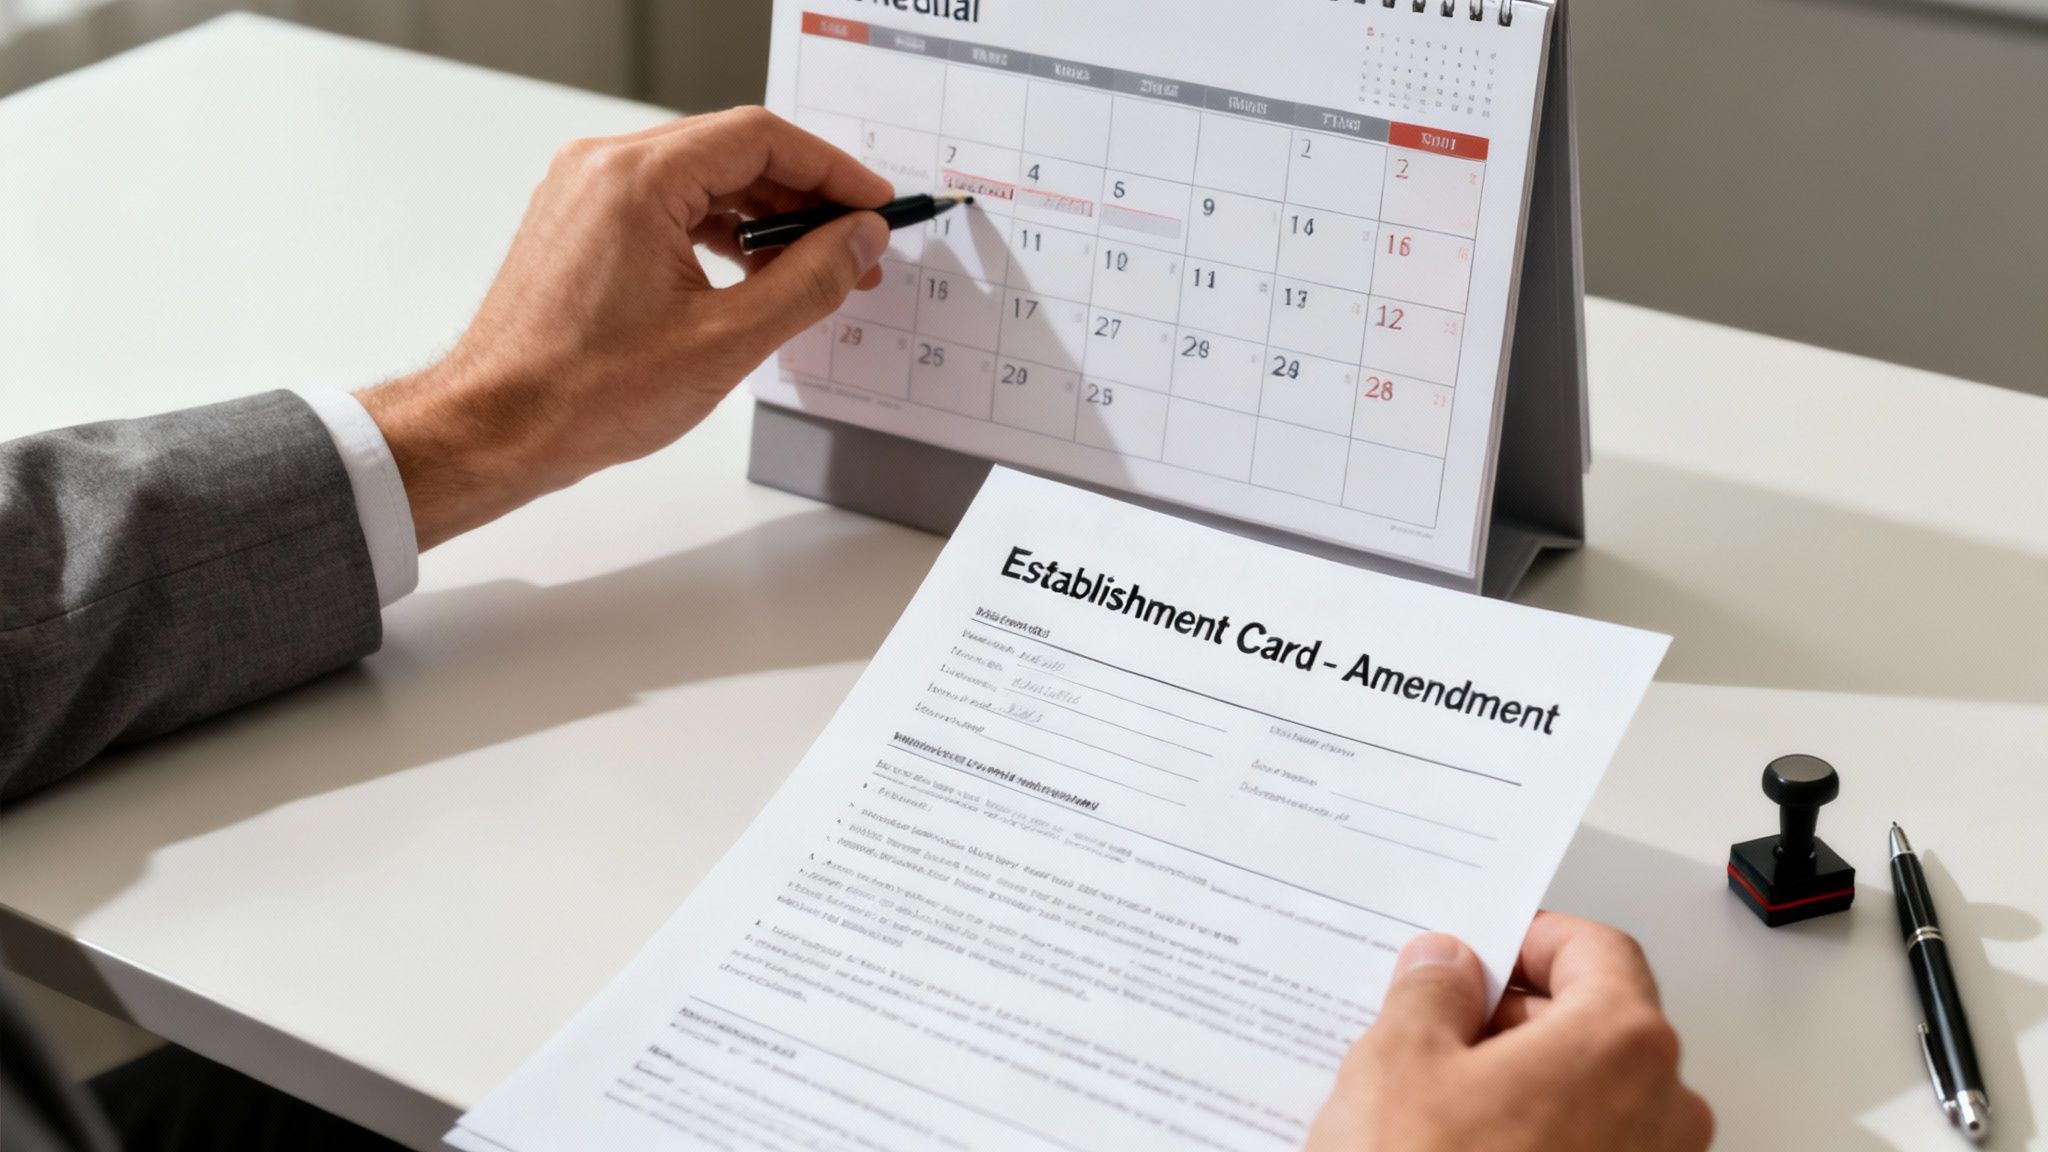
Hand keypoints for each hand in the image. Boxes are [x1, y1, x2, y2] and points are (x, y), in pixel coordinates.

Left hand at [356, 108, 893, 548]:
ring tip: (815, 272)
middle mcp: (603, 168)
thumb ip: (808, 281)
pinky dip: (719, 234)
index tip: (873, 205)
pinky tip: (755, 277)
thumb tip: (858, 241)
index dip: (831, 170)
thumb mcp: (726, 340)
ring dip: (764, 220)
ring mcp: (585, 195)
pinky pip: (667, 207)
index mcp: (636, 178)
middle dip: (804, 199)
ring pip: (701, 182)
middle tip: (857, 247)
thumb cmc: (584, 393)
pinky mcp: (580, 226)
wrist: (497, 429)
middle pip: (732, 153)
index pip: (760, 139)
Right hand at [1308, 912, 1712, 1151]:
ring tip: (1436, 1106)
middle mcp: (1663, 1111)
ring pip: (1592, 1096)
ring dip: (1523, 1084)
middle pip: (1600, 1023)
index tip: (1480, 952)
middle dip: (1517, 1016)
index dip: (1529, 940)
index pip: (1596, 950)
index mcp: (1621, 1043)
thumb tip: (1447, 966)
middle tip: (1439, 1026)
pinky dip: (1537, 1140)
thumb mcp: (1397, 1062)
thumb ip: (1432, 992)